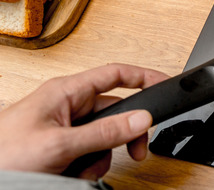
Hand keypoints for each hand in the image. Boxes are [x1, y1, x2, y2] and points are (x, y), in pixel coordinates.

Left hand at [0, 63, 167, 180]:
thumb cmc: (2, 155)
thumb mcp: (61, 144)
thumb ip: (104, 132)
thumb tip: (141, 119)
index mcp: (65, 91)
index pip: (115, 74)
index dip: (143, 76)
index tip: (164, 84)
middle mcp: (66, 106)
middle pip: (114, 112)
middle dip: (122, 136)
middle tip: (135, 151)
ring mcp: (63, 127)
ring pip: (103, 137)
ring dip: (100, 157)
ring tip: (81, 168)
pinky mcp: (60, 147)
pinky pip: (89, 152)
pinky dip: (87, 166)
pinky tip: (72, 173)